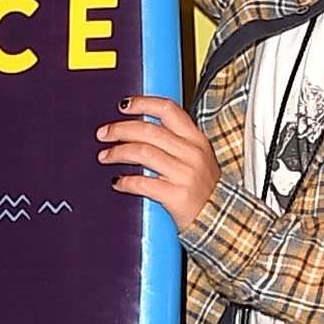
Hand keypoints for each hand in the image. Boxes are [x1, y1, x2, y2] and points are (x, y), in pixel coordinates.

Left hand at [97, 95, 220, 232]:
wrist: (219, 220)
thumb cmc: (203, 190)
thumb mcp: (197, 158)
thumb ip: (175, 142)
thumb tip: (140, 128)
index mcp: (196, 140)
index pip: (168, 110)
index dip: (142, 104)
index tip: (123, 105)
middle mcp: (192, 153)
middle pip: (149, 130)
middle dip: (120, 129)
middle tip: (103, 134)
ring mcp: (185, 174)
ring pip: (143, 152)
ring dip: (118, 153)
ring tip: (105, 156)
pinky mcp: (176, 196)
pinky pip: (143, 183)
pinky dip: (125, 181)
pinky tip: (117, 182)